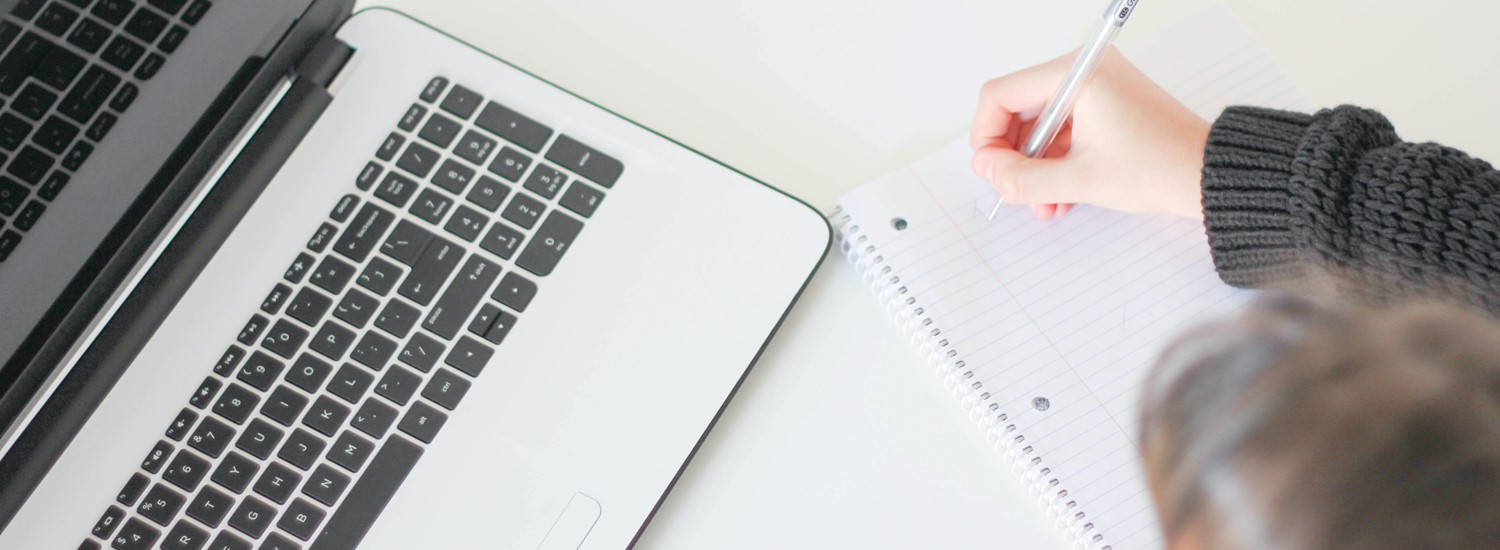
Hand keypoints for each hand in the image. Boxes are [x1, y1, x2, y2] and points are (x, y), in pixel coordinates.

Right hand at [970, 48, 1209, 219]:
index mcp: (1077, 75)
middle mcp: (1084, 72)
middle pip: (1018, 109)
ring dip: (1035, 166)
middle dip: (1013, 156)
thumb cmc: (1161, 167)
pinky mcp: (1106, 106)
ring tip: (1043, 202)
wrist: (1209, 176)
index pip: (1000, 94)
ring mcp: (1096, 89)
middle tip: (1015, 189)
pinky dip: (1055, 161)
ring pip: (1039, 126)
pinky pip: (1063, 131)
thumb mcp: (1079, 180)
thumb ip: (1021, 177)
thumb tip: (987, 169)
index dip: (986, 136)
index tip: (991, 170)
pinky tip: (1060, 195)